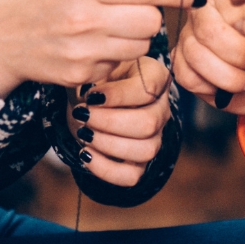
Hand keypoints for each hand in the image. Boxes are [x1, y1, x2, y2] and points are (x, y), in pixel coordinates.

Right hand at [0, 0, 183, 97]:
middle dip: (149, 15)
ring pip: (141, 46)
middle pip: (151, 21)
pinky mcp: (80, 76)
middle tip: (131, 10)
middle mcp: (83, 16)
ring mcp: (81, 50)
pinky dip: (112, 58)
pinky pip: (119, 66)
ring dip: (134, 38)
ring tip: (108, 28)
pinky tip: (89, 48)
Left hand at [68, 56, 171, 187]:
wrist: (87, 102)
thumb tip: (90, 94)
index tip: (89, 95)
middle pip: (149, 123)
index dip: (117, 96)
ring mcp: (155, 137)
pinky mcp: (140, 161)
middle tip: (83, 115)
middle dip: (108, 122)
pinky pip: (132, 176)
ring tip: (84, 133)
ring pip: (146, 150)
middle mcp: (161, 108)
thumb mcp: (95, 68)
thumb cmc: (94, 80)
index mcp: (155, 77)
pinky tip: (86, 154)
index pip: (148, 90)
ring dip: (107, 144)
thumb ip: (95, 72)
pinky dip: (106, 169)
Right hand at [171, 0, 244, 129]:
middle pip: (208, 31)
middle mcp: (203, 12)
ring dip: (229, 77)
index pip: (225, 4)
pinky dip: (212, 88)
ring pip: (196, 55)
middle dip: (239, 55)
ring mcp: (189, 37)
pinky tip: (229, 89)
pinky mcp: (182, 63)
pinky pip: (187, 76)